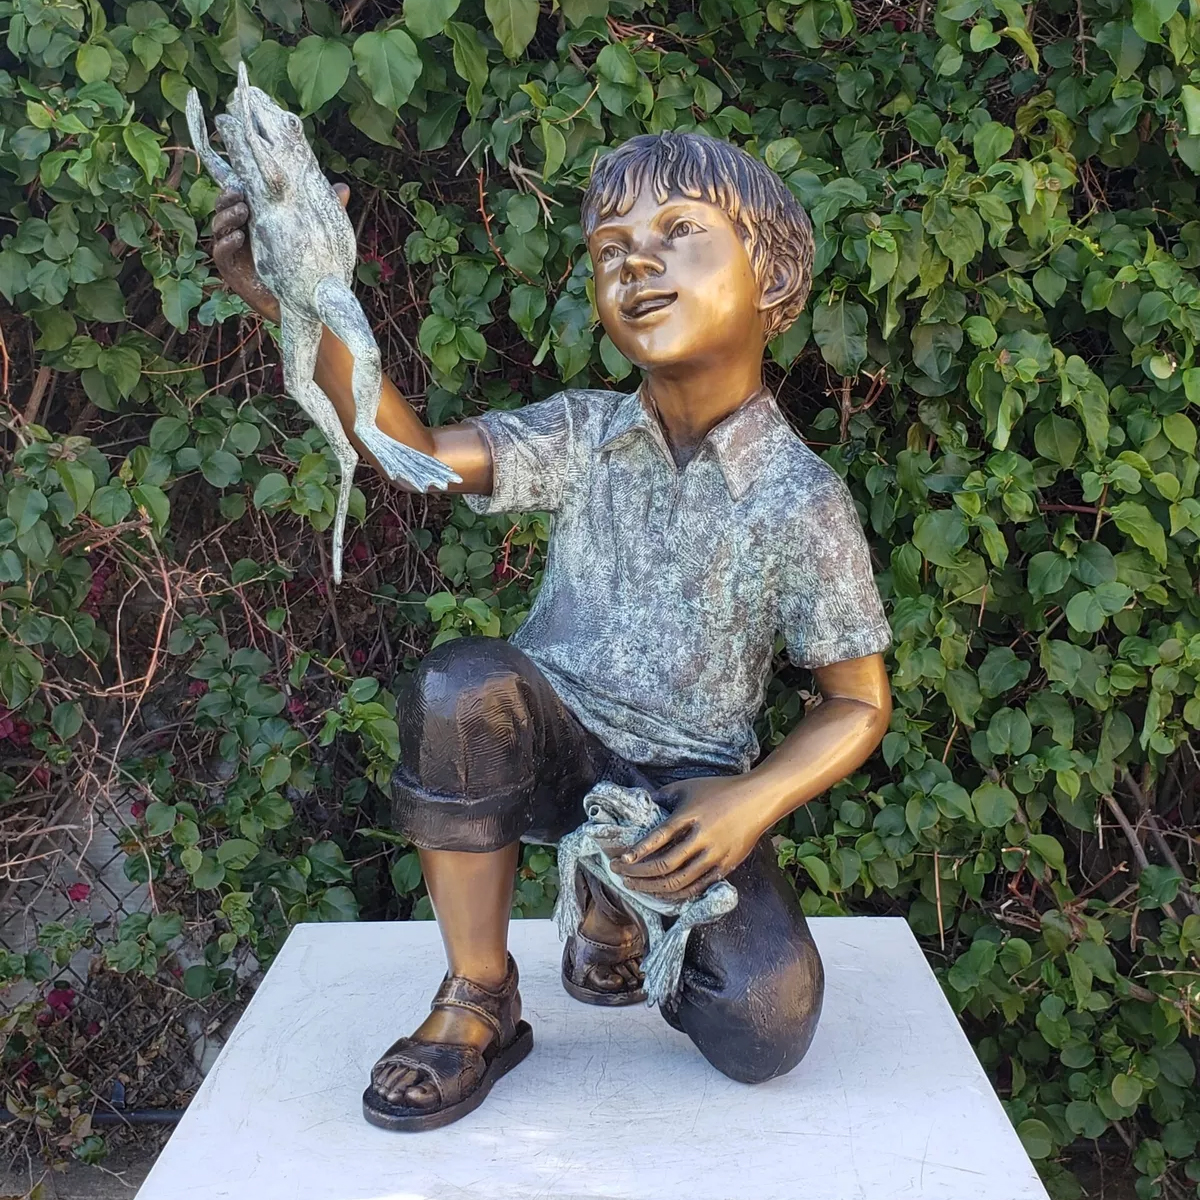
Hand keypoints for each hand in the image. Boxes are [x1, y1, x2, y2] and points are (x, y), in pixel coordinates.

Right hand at [209, 182, 349, 320]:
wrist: (303, 305)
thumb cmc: (308, 266)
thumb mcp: (317, 235)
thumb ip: (325, 210)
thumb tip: (343, 187)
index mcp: (257, 219)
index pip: (240, 197)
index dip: (237, 185)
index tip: (244, 178)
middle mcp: (242, 232)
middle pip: (224, 208)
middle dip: (228, 197)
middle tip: (239, 193)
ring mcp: (234, 251)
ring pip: (219, 227)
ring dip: (226, 216)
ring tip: (242, 211)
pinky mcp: (232, 271)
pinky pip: (220, 253)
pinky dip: (226, 243)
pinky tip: (239, 237)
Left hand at [609, 775, 763, 901]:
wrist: (758, 799)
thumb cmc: (720, 790)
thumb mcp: (689, 787)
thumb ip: (664, 796)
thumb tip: (641, 804)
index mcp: (689, 815)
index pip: (657, 838)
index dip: (637, 852)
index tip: (620, 860)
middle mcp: (702, 838)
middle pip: (664, 865)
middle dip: (638, 874)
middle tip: (620, 875)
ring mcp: (715, 855)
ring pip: (679, 882)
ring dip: (653, 888)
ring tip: (635, 887)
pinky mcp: (726, 867)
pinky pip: (697, 887)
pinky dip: (677, 894)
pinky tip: (662, 893)